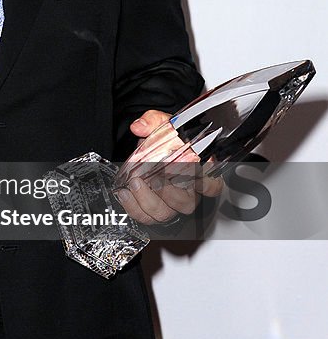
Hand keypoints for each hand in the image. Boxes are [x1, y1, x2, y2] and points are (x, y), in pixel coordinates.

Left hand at [116, 109, 221, 224]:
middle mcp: (187, 192)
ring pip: (165, 213)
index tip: (196, 175)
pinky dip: (133, 207)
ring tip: (135, 183)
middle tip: (155, 179)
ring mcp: (170, 203)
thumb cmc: (168, 140)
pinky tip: (124, 193)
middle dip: (169, 193)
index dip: (208, 185)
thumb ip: (154, 121)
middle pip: (186, 203)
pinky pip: (145, 217)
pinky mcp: (153, 208)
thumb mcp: (165, 124)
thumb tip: (140, 126)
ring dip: (147, 201)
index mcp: (199, 172)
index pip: (213, 185)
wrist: (154, 149)